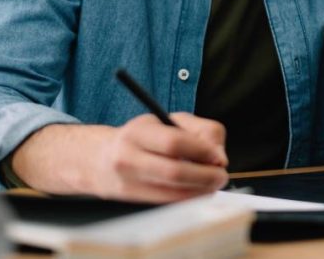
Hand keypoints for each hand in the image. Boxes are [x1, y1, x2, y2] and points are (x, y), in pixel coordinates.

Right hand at [91, 113, 228, 202]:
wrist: (101, 159)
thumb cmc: (144, 137)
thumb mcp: (169, 121)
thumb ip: (201, 130)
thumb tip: (219, 157)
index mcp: (138, 132)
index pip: (174, 142)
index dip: (202, 151)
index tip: (219, 157)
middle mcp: (129, 157)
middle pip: (175, 172)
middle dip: (205, 176)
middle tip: (221, 176)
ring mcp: (128, 181)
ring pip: (173, 193)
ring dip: (201, 191)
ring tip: (212, 184)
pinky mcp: (131, 199)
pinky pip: (167, 202)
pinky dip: (189, 198)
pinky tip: (197, 191)